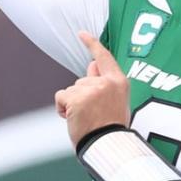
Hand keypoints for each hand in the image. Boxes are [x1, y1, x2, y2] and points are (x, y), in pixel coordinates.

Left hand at [54, 31, 130, 145]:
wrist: (107, 146)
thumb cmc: (111, 127)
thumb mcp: (115, 101)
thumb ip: (104, 82)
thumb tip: (92, 63)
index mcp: (119, 82)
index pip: (104, 57)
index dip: (92, 44)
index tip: (82, 34)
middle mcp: (106, 82)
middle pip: (82, 80)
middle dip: (81, 95)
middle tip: (92, 115)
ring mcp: (91, 89)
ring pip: (71, 90)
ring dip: (72, 104)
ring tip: (85, 119)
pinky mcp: (77, 98)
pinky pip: (61, 97)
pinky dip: (62, 108)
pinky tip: (72, 119)